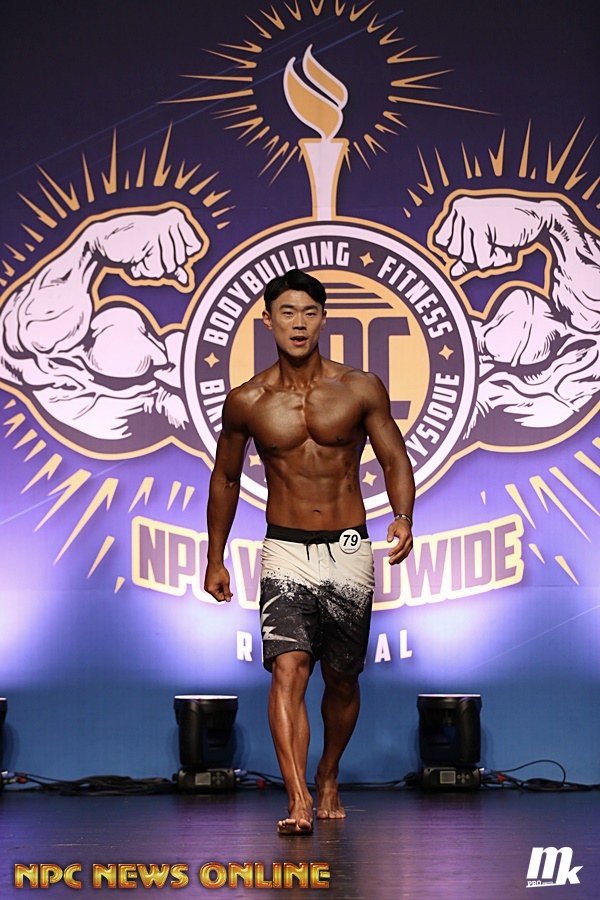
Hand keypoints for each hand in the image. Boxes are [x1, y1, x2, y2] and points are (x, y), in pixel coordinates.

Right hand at [89, 207, 207, 284]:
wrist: (103, 242)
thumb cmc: (130, 245)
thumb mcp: (155, 254)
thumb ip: (172, 266)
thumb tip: (186, 281)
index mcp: (177, 217)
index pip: (195, 247)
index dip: (179, 255)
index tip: (161, 247)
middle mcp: (171, 219)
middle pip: (182, 259)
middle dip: (163, 263)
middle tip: (146, 251)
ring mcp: (162, 228)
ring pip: (169, 267)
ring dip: (151, 267)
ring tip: (139, 253)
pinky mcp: (150, 238)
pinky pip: (157, 269)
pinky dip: (144, 269)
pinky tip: (134, 256)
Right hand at [204, 562, 232, 602]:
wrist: (215, 562)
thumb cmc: (220, 571)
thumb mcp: (226, 583)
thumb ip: (227, 592)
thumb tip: (228, 600)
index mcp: (211, 590)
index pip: (219, 599)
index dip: (226, 597)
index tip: (232, 593)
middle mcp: (207, 588)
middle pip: (217, 596)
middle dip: (224, 593)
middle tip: (230, 590)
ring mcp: (207, 585)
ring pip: (216, 592)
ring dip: (222, 590)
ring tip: (226, 583)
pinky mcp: (208, 582)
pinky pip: (214, 588)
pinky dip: (219, 587)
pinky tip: (222, 582)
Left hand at [386, 519, 412, 564]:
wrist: (405, 523)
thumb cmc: (397, 525)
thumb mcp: (391, 527)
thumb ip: (390, 534)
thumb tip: (388, 541)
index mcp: (405, 536)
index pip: (400, 545)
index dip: (395, 550)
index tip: (389, 554)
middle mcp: (410, 540)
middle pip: (404, 551)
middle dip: (397, 557)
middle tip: (390, 562)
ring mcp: (411, 543)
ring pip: (405, 553)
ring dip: (399, 559)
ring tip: (392, 563)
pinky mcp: (410, 545)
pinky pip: (406, 552)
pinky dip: (401, 557)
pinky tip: (396, 561)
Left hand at [433, 194, 547, 276]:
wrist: (541, 220)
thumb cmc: (513, 227)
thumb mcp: (486, 242)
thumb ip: (468, 257)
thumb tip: (452, 274)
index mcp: (457, 207)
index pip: (442, 242)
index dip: (461, 249)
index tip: (481, 239)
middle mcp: (459, 209)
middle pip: (453, 253)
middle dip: (475, 254)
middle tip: (494, 240)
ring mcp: (468, 216)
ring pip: (466, 259)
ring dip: (487, 257)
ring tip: (500, 241)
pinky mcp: (479, 226)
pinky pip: (480, 261)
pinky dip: (496, 259)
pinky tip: (506, 243)